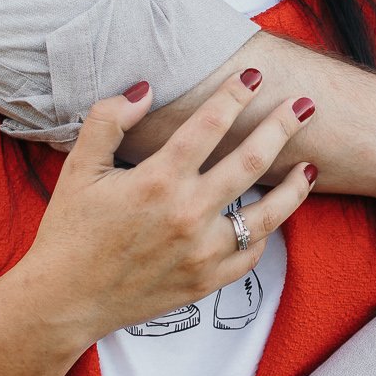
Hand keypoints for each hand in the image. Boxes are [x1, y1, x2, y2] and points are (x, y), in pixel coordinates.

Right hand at [25, 68, 318, 344]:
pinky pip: (250, 255)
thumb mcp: (78, 168)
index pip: (209, 124)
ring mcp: (202, 252)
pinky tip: (272, 216)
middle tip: (306, 105)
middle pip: (252, 160)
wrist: (65, 301)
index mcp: (157, 181)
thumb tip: (145, 89)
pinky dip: (265, 233)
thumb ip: (108, 120)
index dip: (234, 94)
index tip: (253, 75)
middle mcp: (187, 214)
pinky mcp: (206, 282)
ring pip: (267, 214)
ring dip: (294, 186)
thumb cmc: (69, 231)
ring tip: (310, 165)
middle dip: (283, 126)